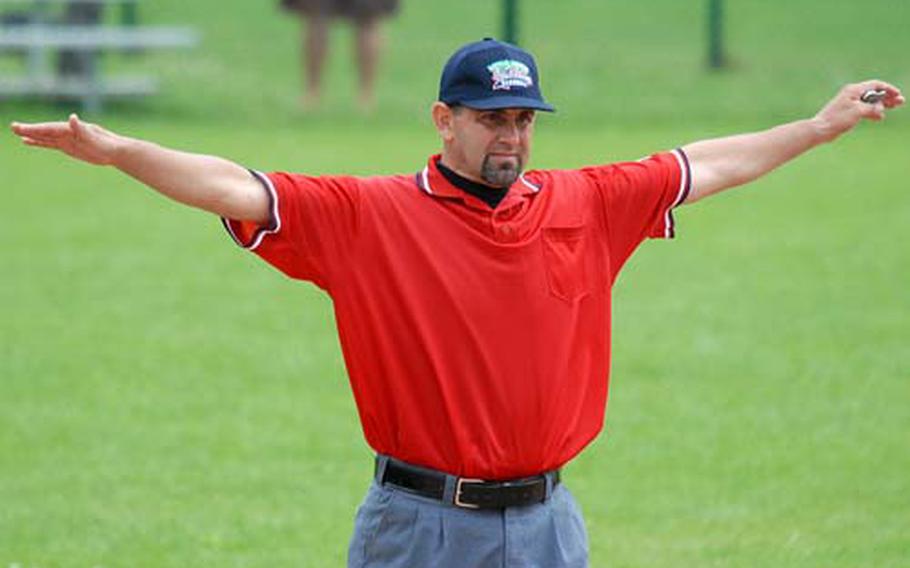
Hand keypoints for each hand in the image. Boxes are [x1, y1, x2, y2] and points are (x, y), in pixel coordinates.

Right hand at [9, 114, 123, 165]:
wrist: (116, 150)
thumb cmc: (106, 144)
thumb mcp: (94, 137)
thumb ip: (81, 128)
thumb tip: (72, 117)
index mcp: (71, 129)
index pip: (49, 129)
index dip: (35, 129)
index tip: (22, 128)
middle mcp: (66, 132)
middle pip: (44, 131)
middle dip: (29, 130)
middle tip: (13, 127)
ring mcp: (66, 139)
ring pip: (45, 137)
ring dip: (31, 135)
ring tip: (17, 133)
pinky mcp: (68, 147)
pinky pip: (50, 144)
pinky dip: (39, 142)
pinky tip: (29, 142)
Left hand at [813, 80, 904, 141]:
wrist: (821, 129)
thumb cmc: (837, 119)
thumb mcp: (858, 111)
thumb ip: (872, 108)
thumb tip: (880, 108)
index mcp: (854, 90)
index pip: (875, 85)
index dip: (888, 89)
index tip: (897, 94)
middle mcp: (852, 94)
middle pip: (874, 92)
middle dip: (887, 97)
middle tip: (900, 102)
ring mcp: (849, 103)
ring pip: (870, 101)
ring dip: (881, 104)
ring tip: (893, 107)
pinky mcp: (847, 112)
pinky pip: (863, 109)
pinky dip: (872, 111)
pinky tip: (879, 117)